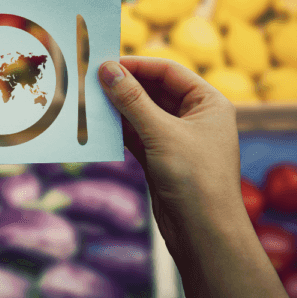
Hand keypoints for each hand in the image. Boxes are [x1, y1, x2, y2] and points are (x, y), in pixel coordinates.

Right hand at [98, 57, 244, 251]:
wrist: (204, 234)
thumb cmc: (196, 179)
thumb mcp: (161, 133)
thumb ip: (132, 99)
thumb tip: (107, 69)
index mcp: (208, 103)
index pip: (168, 72)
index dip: (137, 65)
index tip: (105, 63)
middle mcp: (195, 117)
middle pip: (153, 90)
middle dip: (124, 86)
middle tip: (90, 80)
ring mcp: (177, 139)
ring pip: (142, 113)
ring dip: (118, 108)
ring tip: (88, 101)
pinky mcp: (161, 158)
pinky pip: (136, 135)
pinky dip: (118, 130)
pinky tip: (97, 125)